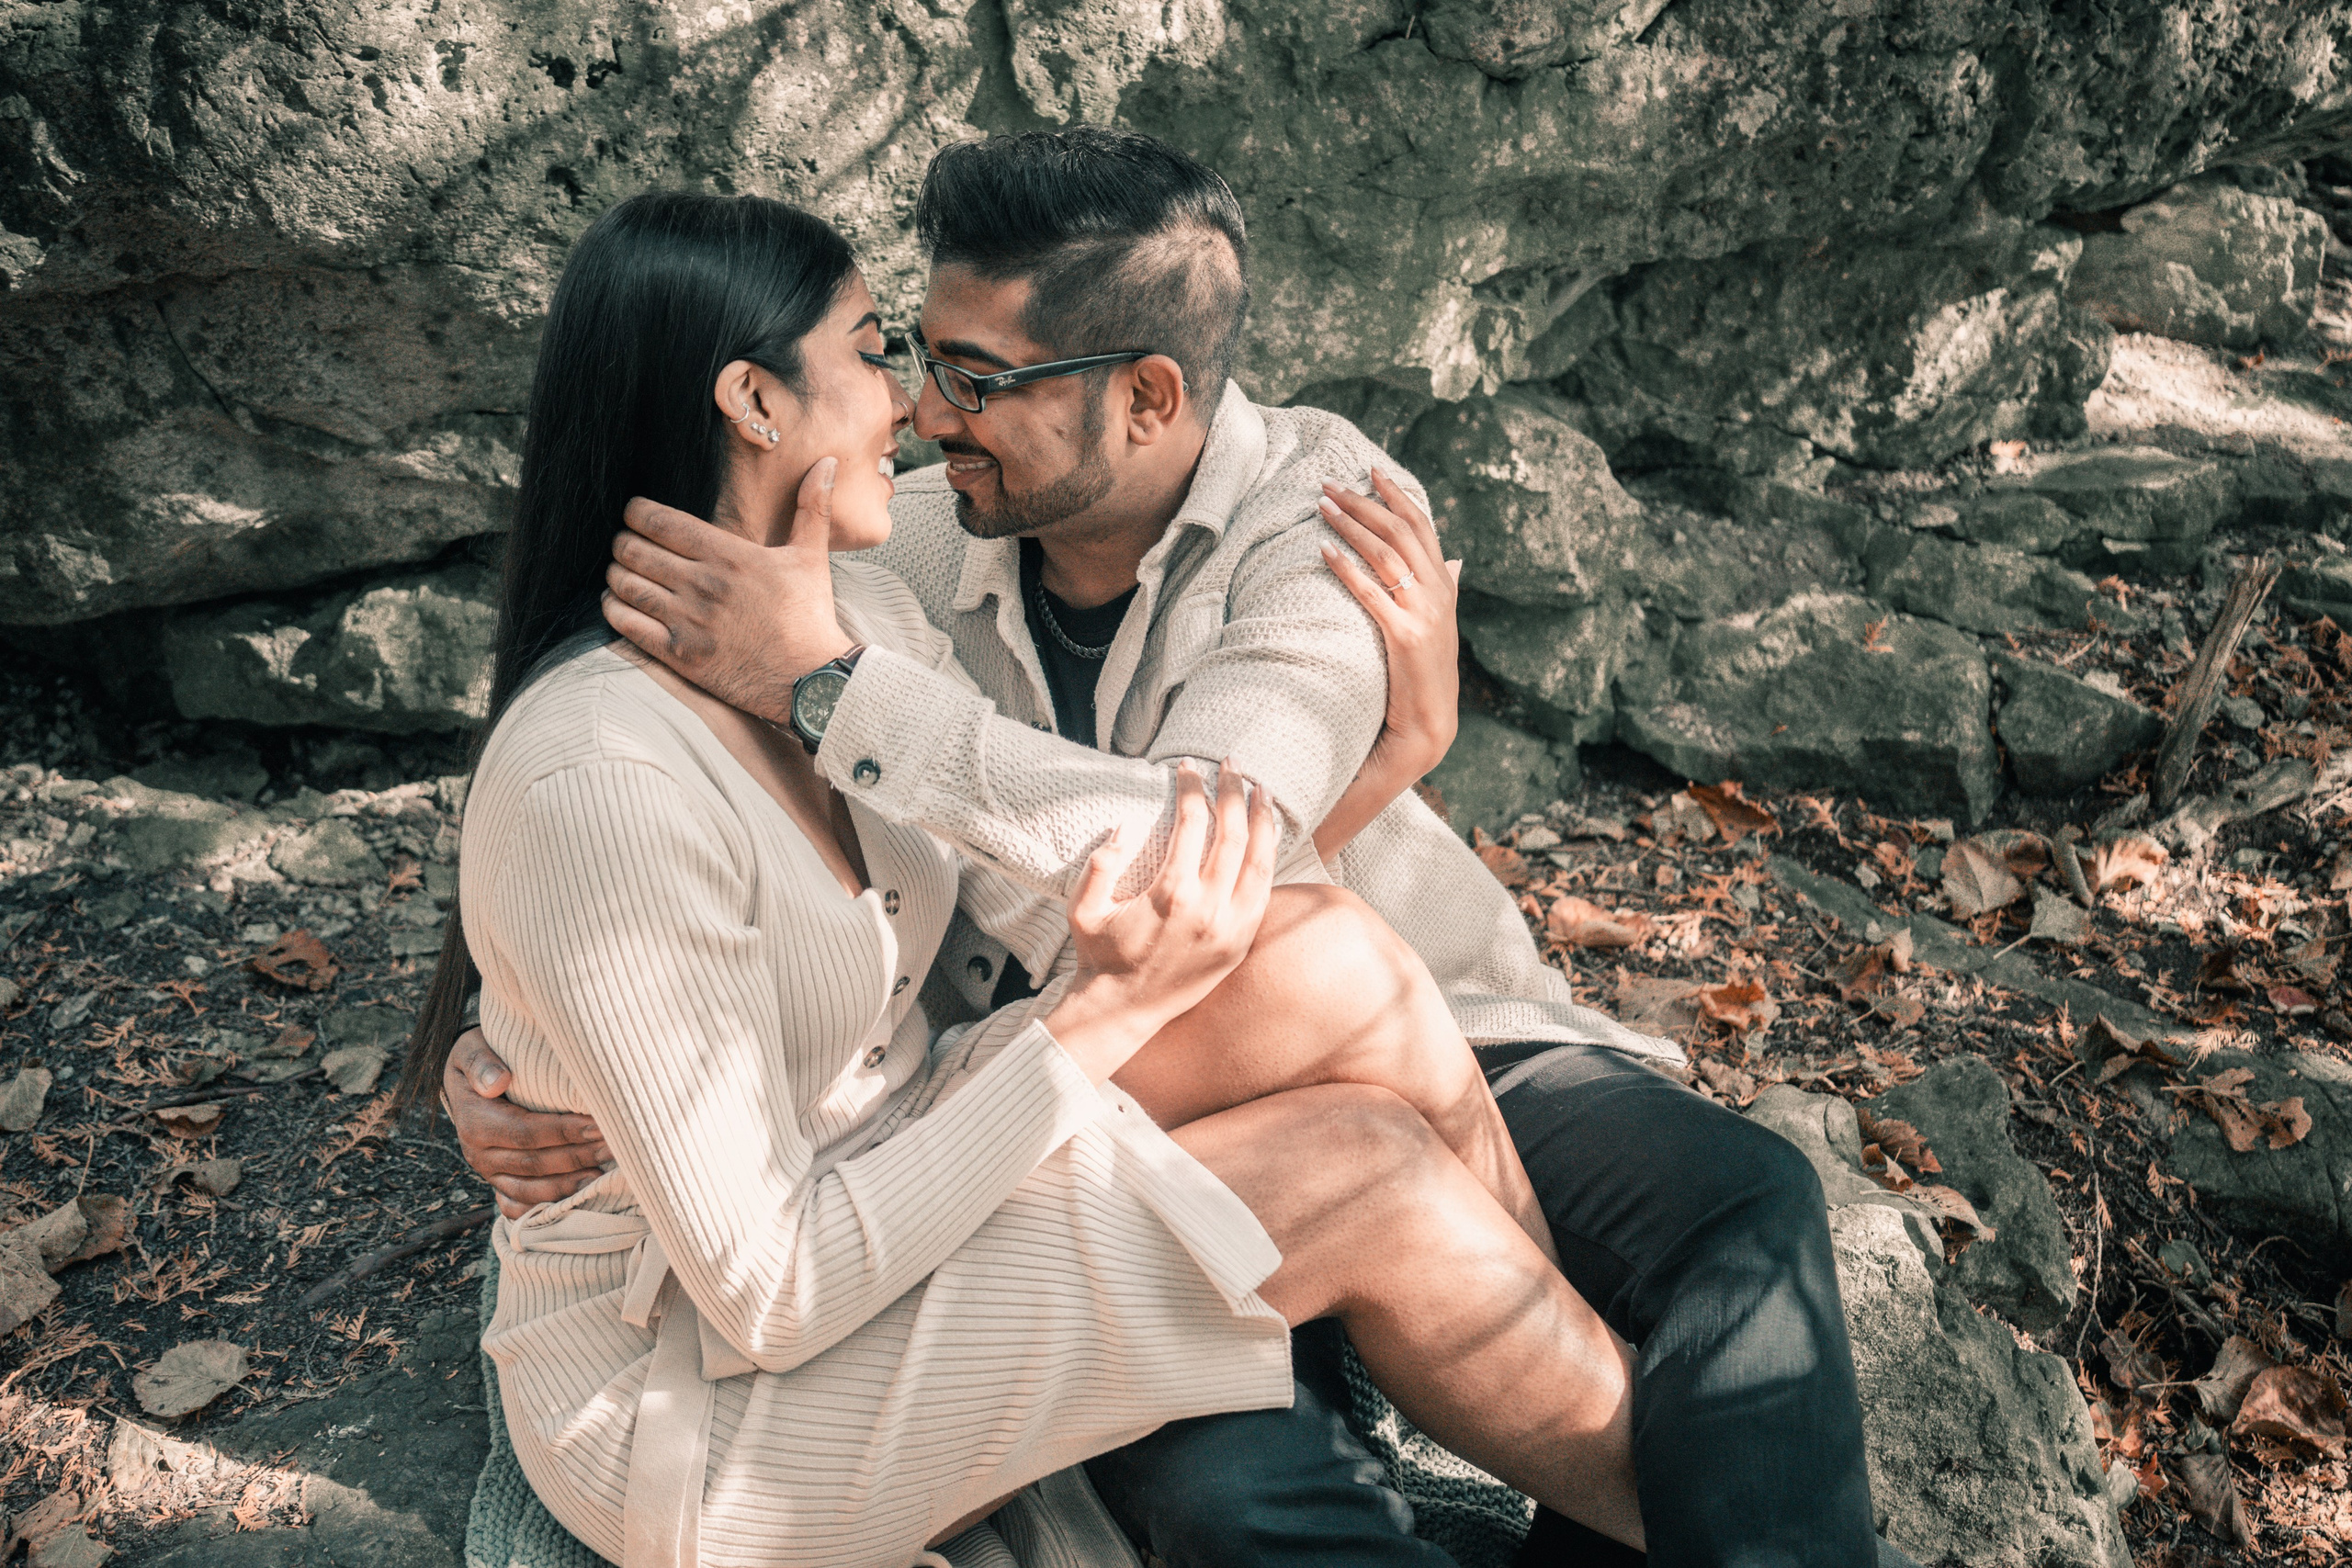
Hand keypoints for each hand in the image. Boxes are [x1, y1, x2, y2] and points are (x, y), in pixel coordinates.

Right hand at [442, 1028, 611, 1218]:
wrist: (466, 1078)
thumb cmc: (481, 1056)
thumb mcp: (472, 1048)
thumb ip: (483, 1062)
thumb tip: (498, 1082)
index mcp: (475, 1121)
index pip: (525, 1132)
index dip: (563, 1132)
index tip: (598, 1125)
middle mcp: (478, 1153)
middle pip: (533, 1163)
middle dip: (577, 1157)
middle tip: (615, 1148)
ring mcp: (488, 1171)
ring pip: (528, 1190)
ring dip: (568, 1185)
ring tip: (603, 1176)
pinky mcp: (497, 1182)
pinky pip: (516, 1204)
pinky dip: (545, 1205)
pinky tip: (576, 1199)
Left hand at [601, 457, 856, 723]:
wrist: (811, 678)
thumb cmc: (810, 616)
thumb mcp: (810, 557)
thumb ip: (811, 506)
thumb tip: (827, 462)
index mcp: (729, 555)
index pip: (661, 521)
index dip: (636, 512)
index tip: (634, 513)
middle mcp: (703, 584)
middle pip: (634, 550)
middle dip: (623, 542)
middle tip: (625, 543)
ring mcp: (688, 621)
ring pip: (625, 584)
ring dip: (616, 574)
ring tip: (620, 571)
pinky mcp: (679, 654)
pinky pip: (627, 623)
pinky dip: (614, 609)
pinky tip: (618, 603)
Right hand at [1043, 760, 1277, 1083]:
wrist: (1122, 1010)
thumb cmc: (1099, 956)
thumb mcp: (1083, 909)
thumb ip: (1100, 865)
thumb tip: (1125, 826)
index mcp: (1171, 893)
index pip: (1192, 823)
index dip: (1192, 789)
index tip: (1188, 768)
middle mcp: (1208, 908)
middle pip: (1233, 833)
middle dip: (1232, 792)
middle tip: (1231, 766)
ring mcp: (1231, 927)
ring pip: (1259, 860)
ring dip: (1262, 819)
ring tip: (1261, 790)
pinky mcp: (1241, 942)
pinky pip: (1264, 891)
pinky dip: (1269, 858)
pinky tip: (1267, 836)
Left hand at [1313, 469, 1463, 859]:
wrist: (1429, 724)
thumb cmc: (1424, 675)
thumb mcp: (1436, 627)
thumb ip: (1438, 592)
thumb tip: (1452, 563)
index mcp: (1443, 587)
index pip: (1422, 527)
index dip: (1398, 496)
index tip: (1372, 471)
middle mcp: (1438, 594)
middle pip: (1401, 532)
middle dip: (1366, 503)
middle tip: (1332, 484)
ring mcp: (1425, 615)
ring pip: (1386, 554)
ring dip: (1353, 526)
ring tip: (1324, 506)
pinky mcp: (1406, 637)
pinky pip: (1372, 593)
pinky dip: (1348, 568)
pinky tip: (1325, 551)